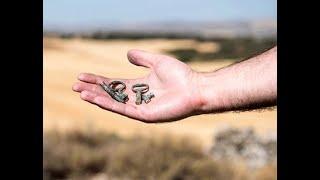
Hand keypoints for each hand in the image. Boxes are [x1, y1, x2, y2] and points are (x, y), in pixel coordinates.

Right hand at [72, 50, 201, 122]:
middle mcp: (137, 98)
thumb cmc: (180, 75)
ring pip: (114, 103)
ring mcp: (140, 108)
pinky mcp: (144, 115)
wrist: (195, 88)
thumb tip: (127, 54)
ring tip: (80, 92)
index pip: (114, 84)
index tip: (83, 75)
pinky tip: (96, 99)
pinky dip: (109, 104)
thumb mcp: (157, 61)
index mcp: (139, 86)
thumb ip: (142, 58)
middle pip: (110, 94)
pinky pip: (123, 109)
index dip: (99, 80)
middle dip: (93, 90)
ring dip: (96, 98)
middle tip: (75, 85)